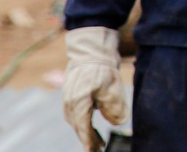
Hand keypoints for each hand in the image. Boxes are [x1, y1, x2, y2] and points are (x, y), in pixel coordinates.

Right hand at [62, 26, 127, 150]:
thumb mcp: (112, 87)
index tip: (94, 151)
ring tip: (97, 139)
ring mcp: (69, 96)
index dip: (89, 141)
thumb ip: (115, 108)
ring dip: (85, 129)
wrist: (91, 45)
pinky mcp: (72, 91)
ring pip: (76, 119)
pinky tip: (92, 119)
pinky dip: (83, 118)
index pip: (83, 127)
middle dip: (88, 138)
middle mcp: (70, 101)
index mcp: (78, 102)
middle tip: (99, 148)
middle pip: (78, 125)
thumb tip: (118, 123)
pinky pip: (76, 110)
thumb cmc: (102, 65)